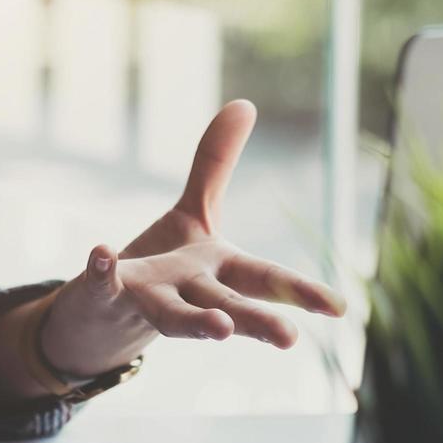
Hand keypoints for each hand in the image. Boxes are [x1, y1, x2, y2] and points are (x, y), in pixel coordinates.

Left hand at [37, 101, 345, 377]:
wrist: (104, 316)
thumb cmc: (163, 270)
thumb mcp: (194, 213)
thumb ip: (216, 163)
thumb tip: (245, 104)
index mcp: (220, 273)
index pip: (266, 280)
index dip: (302, 292)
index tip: (340, 309)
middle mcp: (191, 293)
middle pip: (229, 307)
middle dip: (257, 322)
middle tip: (290, 339)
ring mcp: (148, 298)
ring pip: (175, 316)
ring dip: (196, 323)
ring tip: (221, 330)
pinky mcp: (105, 295)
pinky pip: (103, 285)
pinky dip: (104, 272)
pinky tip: (102, 253)